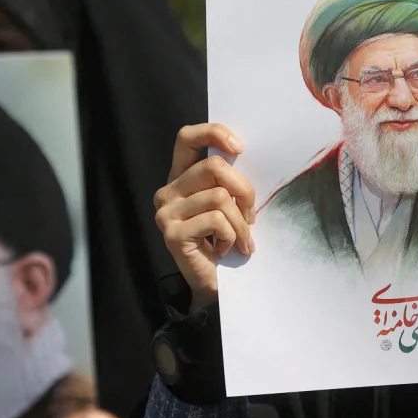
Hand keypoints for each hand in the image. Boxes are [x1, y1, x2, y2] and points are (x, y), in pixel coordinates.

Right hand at [154, 123, 256, 310]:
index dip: (213, 133)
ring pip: (219, 197)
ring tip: (242, 240)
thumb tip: (243, 154)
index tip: (239, 148)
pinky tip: (225, 249)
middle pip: (213, 167)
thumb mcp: (227, 205)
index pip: (186, 137)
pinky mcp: (172, 234)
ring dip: (240, 223)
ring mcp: (166, 213)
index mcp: (179, 178)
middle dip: (243, 190)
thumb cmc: (224, 241)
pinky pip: (216, 220)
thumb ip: (227, 181)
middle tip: (251, 215)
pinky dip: (231, 236)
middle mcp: (166, 192)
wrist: (212, 285)